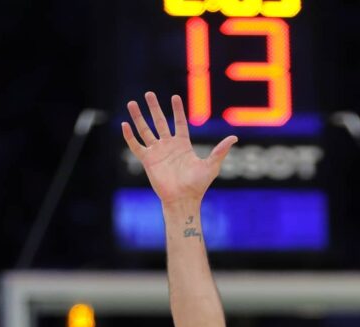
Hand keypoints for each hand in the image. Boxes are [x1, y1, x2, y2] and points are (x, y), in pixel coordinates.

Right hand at [121, 92, 236, 207]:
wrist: (183, 199)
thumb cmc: (198, 185)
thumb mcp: (211, 165)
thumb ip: (220, 150)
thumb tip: (234, 137)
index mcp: (183, 145)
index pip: (180, 123)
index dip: (177, 110)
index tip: (174, 97)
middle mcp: (168, 146)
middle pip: (160, 121)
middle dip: (154, 107)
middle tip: (149, 93)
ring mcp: (157, 152)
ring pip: (145, 130)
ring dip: (138, 116)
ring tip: (132, 102)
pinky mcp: (148, 160)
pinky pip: (136, 146)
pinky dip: (130, 136)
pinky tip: (124, 124)